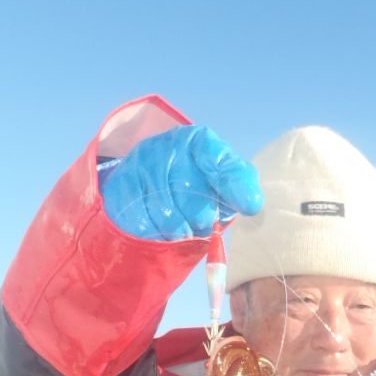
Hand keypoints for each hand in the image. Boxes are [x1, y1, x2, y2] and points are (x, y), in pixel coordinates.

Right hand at [100, 125, 262, 239]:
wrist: (146, 186)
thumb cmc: (195, 185)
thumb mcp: (222, 181)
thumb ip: (241, 186)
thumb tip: (253, 204)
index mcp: (198, 141)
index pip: (217, 159)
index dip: (233, 185)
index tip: (249, 207)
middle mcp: (167, 146)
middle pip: (193, 195)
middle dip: (202, 217)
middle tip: (202, 220)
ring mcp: (141, 164)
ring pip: (169, 215)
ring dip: (180, 230)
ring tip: (183, 226)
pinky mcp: (122, 187)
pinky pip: (146, 224)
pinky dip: (157, 234)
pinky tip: (161, 227)